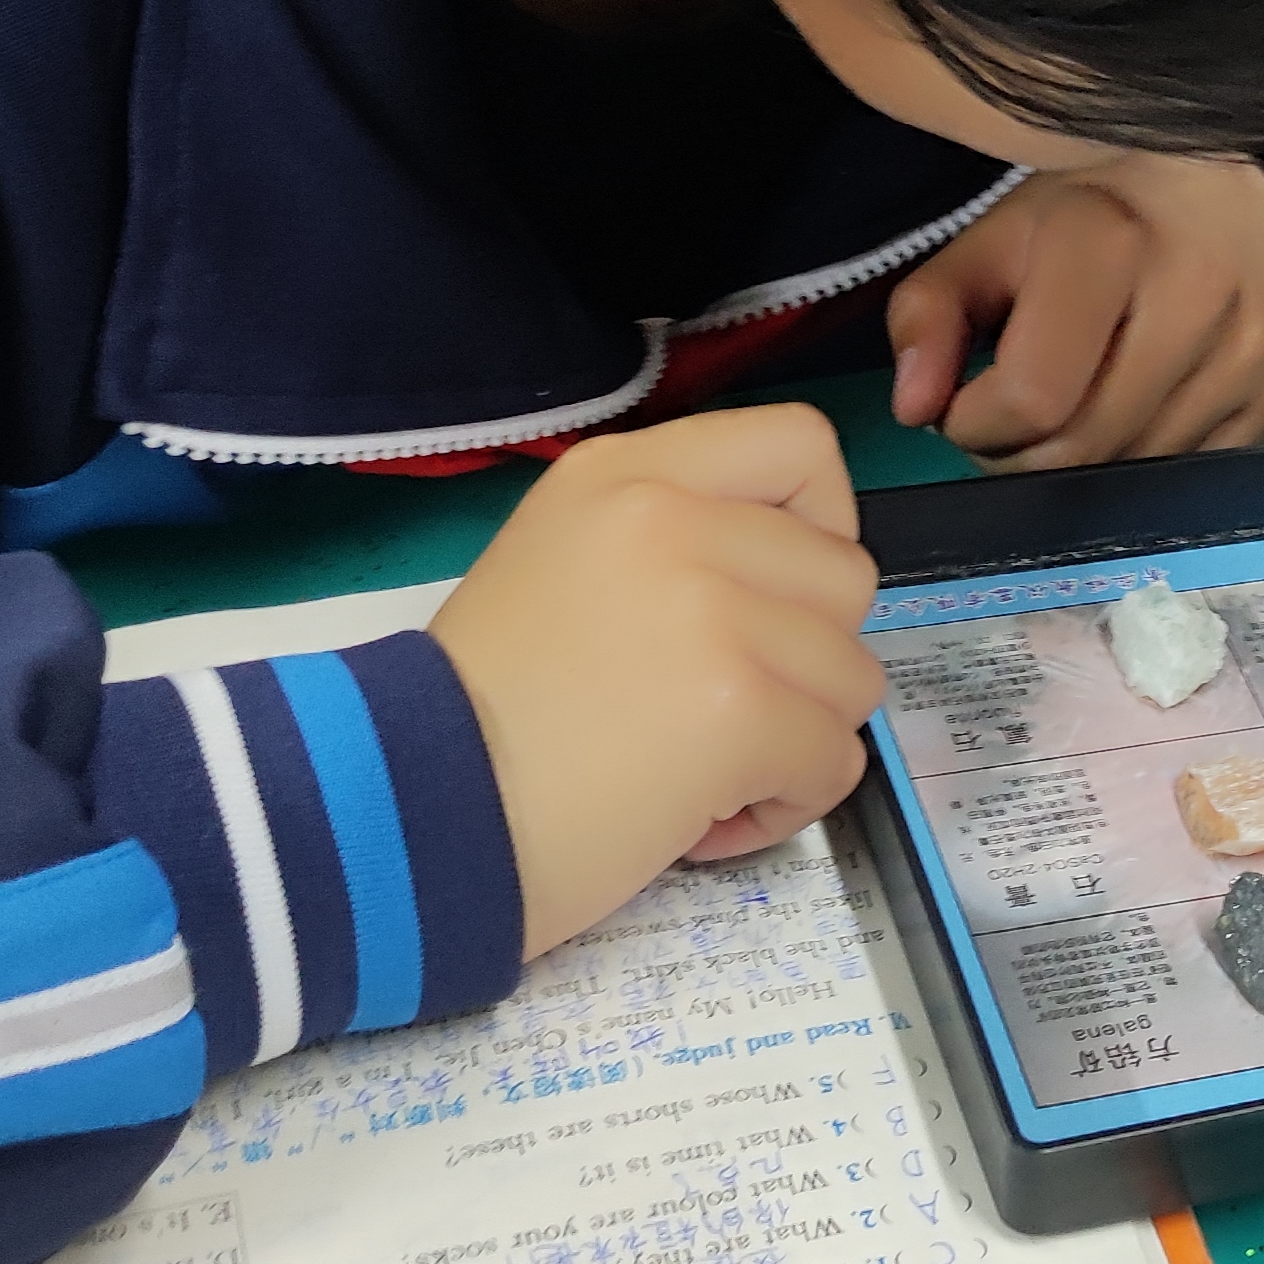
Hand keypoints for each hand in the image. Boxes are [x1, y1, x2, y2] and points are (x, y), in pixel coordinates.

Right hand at [428, 405, 885, 955]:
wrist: (409, 816)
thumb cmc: (480, 716)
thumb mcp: (562, 564)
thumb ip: (674, 543)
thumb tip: (789, 580)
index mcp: (626, 474)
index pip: (801, 444)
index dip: (820, 526)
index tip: (773, 598)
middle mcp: (674, 519)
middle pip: (846, 576)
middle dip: (805, 659)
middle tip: (712, 709)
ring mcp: (714, 609)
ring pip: (854, 675)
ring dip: (796, 739)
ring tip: (696, 771)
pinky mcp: (742, 706)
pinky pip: (835, 759)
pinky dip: (786, 806)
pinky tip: (699, 820)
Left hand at [885, 154, 1263, 470]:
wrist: (1221, 180)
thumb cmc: (1092, 209)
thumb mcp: (992, 239)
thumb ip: (929, 315)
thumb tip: (915, 409)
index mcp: (1112, 241)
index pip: (1033, 398)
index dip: (976, 422)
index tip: (967, 400)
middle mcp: (1199, 295)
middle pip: (1083, 448)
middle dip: (1022, 452)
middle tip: (1010, 414)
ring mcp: (1252, 349)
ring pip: (1136, 471)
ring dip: (1084, 460)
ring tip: (1074, 400)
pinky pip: (1190, 474)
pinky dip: (1144, 459)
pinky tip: (1133, 405)